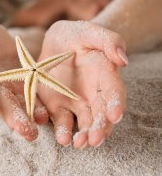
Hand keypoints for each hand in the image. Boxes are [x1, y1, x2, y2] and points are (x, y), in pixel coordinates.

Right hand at [0, 19, 48, 140]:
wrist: (3, 41)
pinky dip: (41, 108)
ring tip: (34, 132)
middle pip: (3, 103)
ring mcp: (14, 88)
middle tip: (22, 131)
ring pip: (21, 106)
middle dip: (12, 116)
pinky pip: (36, 99)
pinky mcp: (30, 86)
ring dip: (28, 119)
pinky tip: (48, 117)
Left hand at [36, 20, 127, 148]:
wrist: (53, 42)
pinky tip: (63, 138)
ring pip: (85, 122)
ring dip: (84, 135)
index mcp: (104, 74)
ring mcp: (76, 102)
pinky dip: (63, 132)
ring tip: (79, 143)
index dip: (116, 104)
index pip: (114, 91)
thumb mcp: (88, 31)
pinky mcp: (59, 106)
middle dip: (100, 128)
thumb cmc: (74, 35)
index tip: (115, 116)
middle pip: (101, 114)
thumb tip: (123, 60)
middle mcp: (94, 92)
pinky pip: (62, 121)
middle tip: (95, 140)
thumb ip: (108, 40)